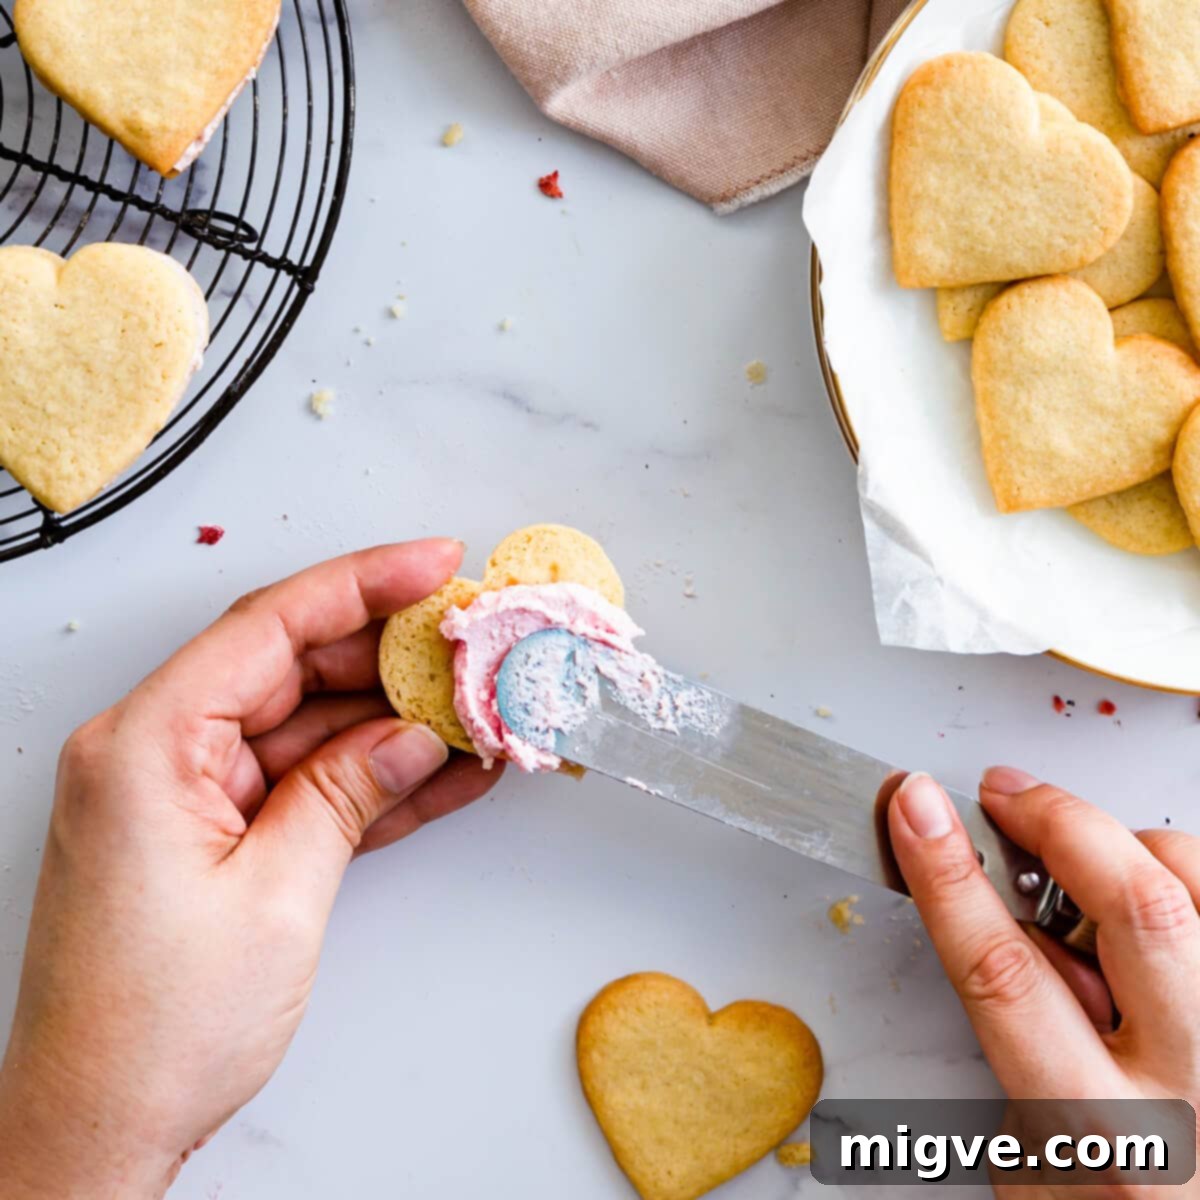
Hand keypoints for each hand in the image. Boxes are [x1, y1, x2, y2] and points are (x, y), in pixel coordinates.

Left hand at [0, 541, 502, 1199]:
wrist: (98, 1130)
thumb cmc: (151, 1030)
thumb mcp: (277, 896)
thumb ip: (349, 793)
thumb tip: (415, 734)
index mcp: (144, 744)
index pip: (268, 627)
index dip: (363, 584)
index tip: (434, 563)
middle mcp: (156, 753)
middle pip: (292, 667)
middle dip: (391, 656)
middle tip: (474, 645)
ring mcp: (187, 794)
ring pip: (309, 725)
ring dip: (394, 722)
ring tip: (480, 712)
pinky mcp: (216, 834)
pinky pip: (306, 783)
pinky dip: (371, 779)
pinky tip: (444, 770)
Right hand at [883, 768, 1199, 1195]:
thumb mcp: (1031, 1166)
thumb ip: (1019, 1045)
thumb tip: (1007, 929)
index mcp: (1109, 1136)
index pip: (1007, 975)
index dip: (950, 877)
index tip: (919, 813)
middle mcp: (1199, 1086)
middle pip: (1139, 905)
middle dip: (1058, 820)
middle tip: (1007, 795)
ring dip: (1134, 850)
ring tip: (1090, 863)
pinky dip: (1183, 879)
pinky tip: (1154, 905)